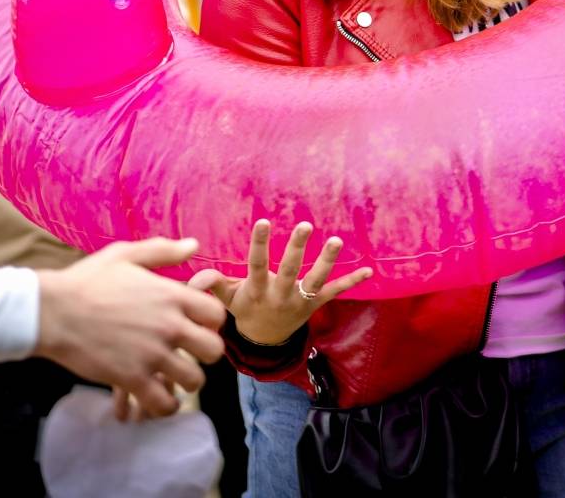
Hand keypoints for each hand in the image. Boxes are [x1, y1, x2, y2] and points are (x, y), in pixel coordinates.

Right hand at [34, 238, 225, 418]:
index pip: (216, 314)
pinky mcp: (131, 379)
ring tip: (173, 377)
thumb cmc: (86, 281)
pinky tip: (156, 396)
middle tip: (189, 354)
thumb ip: (163, 251)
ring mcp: (152, 355)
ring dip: (186, 382)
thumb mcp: (126, 255)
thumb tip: (194, 245)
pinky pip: (164, 403)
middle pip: (214, 350)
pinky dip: (164, 405)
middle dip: (205, 354)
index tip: (196, 325)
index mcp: (171, 296)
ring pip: (195, 380)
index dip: (210, 322)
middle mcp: (169, 326)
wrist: (52, 312)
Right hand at [191, 220, 372, 347]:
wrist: (265, 341)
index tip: (261, 221)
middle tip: (305, 225)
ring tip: (336, 241)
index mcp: (256, 292)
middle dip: (296, 248)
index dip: (259, 245)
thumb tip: (195, 278)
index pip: (256, 265)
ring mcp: (299, 301)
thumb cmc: (244, 309)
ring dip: (326, 261)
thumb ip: (213, 285)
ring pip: (315, 280)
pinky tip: (369, 271)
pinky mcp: (314, 305)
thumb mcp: (226, 301)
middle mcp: (279, 296)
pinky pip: (335, 293)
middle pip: (289, 270)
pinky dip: (352, 282)